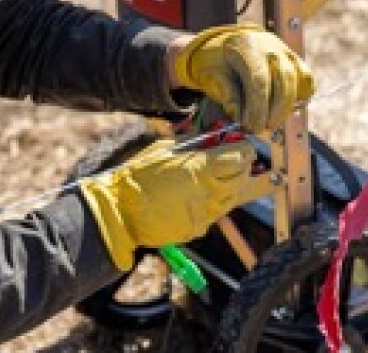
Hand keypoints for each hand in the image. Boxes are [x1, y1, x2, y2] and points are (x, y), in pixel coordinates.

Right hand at [79, 140, 270, 269]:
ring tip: (225, 177)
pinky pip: (215, 214)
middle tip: (243, 161)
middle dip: (245, 168)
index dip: (246, 151)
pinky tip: (202, 196)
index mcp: (199, 169)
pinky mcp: (197, 229)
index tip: (245, 147)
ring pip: (233, 199)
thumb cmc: (138, 176)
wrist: (121, 211)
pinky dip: (214, 204)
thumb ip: (193, 144)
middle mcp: (207, 193)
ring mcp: (204, 214)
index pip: (239, 158)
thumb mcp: (165, 149)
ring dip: (234, 187)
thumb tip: (213, 138)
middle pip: (242, 179)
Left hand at [170, 25, 314, 131]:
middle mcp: (270, 46)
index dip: (258, 108)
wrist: (225, 44)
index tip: (252, 127)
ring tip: (271, 121)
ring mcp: (286, 51)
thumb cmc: (216, 62)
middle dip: (277, 110)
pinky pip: (306, 81)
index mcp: (246, 46)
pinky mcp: (295, 59)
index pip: (259, 80)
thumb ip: (226, 94)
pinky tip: (282, 109)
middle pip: (285, 80)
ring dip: (288, 107)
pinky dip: (298, 97)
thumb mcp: (211, 75)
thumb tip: (241, 116)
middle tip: (263, 128)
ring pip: (300, 80)